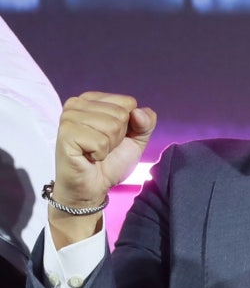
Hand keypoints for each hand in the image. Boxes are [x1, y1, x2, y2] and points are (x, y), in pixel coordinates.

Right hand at [49, 92, 155, 246]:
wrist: (92, 187)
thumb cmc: (111, 161)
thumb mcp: (136, 139)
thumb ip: (146, 122)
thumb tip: (138, 112)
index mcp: (93, 99)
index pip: (128, 102)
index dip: (129, 125)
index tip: (113, 137)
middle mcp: (77, 103)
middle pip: (121, 114)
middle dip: (118, 137)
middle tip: (103, 147)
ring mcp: (69, 117)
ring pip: (111, 126)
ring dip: (109, 146)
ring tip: (95, 152)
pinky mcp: (66, 134)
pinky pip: (100, 141)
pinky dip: (100, 154)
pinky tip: (89, 157)